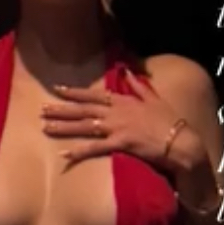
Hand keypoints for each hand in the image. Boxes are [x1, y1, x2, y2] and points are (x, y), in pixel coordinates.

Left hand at [41, 69, 205, 172]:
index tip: (57, 89)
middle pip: (84, 109)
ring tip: (45, 127)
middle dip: (62, 109)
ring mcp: (117, 127)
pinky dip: (79, 151)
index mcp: (123, 101)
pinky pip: (95, 148)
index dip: (75, 92)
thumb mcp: (154, 98)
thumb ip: (138, 85)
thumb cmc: (169, 121)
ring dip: (64, 127)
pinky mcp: (120, 143)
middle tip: (42, 110)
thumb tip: (127, 70)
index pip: (94, 94)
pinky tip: (64, 154)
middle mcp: (116, 112)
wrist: (180, 140)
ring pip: (84, 126)